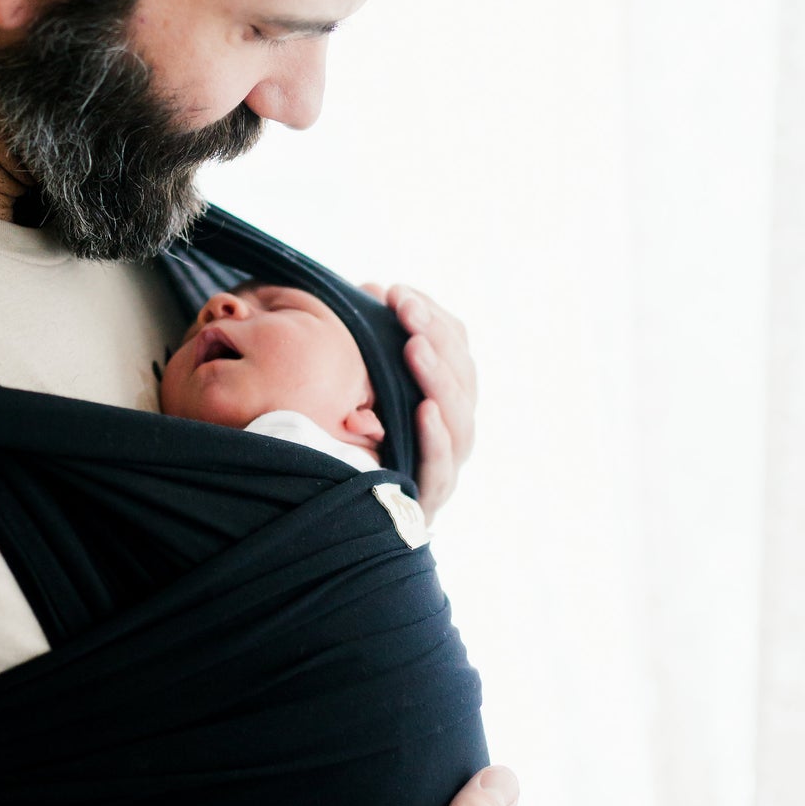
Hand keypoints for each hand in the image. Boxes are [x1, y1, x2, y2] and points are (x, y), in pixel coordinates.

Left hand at [362, 283, 476, 519]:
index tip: (397, 293)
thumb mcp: (362, 381)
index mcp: (445, 394)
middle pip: (463, 378)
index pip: (456, 347)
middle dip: (436, 338)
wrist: (341, 515)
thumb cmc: (353, 436)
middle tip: (406, 311)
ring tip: (415, 347)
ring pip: (459, 418)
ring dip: (438, 379)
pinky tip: (423, 410)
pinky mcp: (429, 498)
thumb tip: (372, 290)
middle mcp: (454, 428)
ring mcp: (447, 464)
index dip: (433, 318)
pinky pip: (440, 467)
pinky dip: (436, 438)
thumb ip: (372, 341)